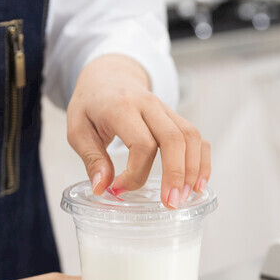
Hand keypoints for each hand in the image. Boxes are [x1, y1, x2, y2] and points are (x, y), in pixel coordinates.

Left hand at [67, 54, 210, 207]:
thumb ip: (91, 159)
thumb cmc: (91, 104)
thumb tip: (102, 188)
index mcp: (122, 107)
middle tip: (170, 203)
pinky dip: (202, 160)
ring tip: (185, 198)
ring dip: (192, 170)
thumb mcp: (77, 129)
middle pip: (173, 139)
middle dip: (175, 174)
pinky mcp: (175, 118)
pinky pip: (197, 137)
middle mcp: (149, 105)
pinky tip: (199, 184)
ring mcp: (166, 110)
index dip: (135, 173)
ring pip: (190, 137)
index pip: (142, 144)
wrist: (107, 76)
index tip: (119, 189)